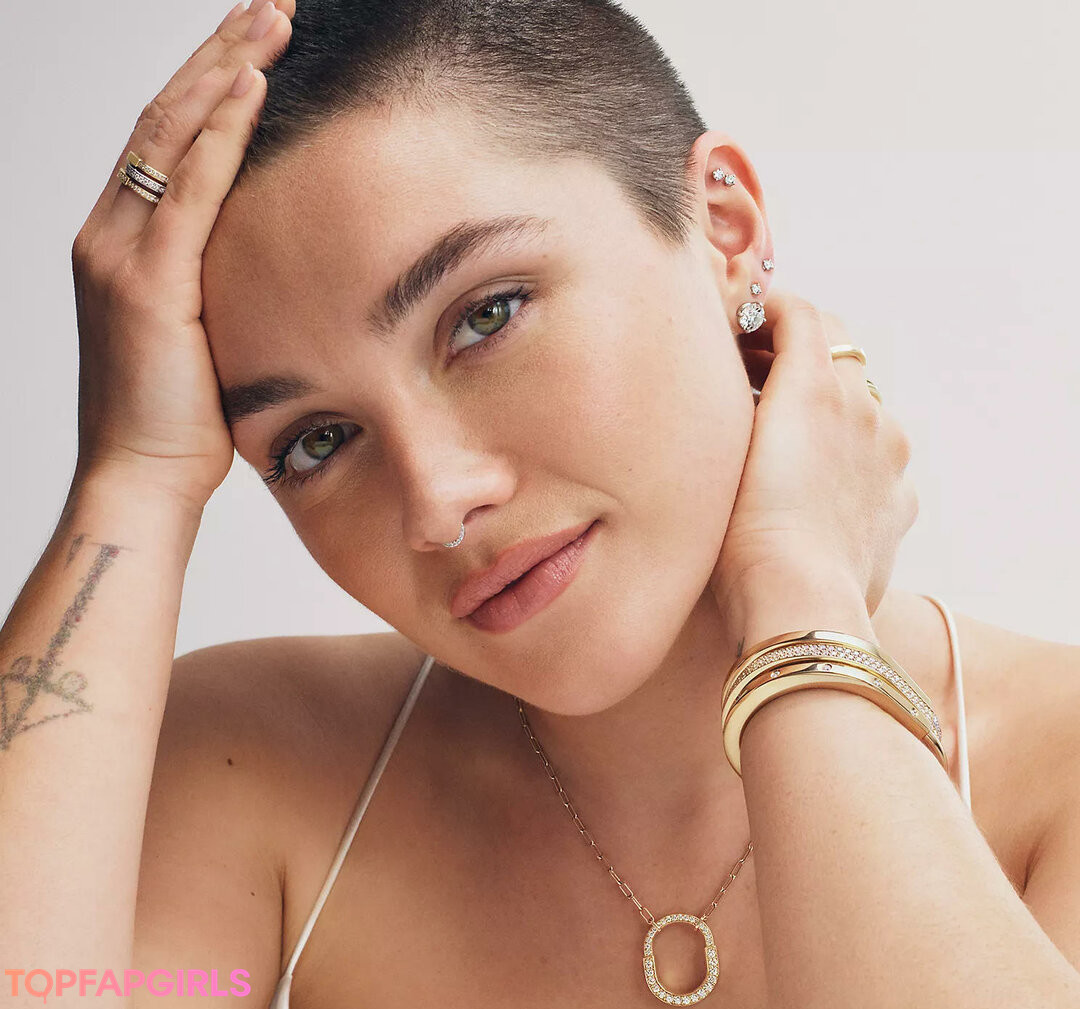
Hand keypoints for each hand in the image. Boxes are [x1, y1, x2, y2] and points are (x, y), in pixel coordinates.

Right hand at [69, 0, 294, 512]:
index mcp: (124, 244)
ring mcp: (120, 253)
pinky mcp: (146, 281)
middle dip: (218, 53)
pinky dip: (218, 132)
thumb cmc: (179, 419)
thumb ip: (219, 284)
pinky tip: (250, 85)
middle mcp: (110, 233)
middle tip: (270, 6)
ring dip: (223, 69)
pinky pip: (188, 189)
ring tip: (270, 19)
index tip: (255, 44)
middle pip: (164, 118)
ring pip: (171, 135)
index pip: (167, 142)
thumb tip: (273, 259)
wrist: (141, 477)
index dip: (208, 85)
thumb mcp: (205, 334)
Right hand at [709, 289, 918, 623]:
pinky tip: (816, 482)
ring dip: (826, 401)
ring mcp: (891, 456)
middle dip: (795, 349)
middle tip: (751, 367)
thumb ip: (728, 392)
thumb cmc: (739, 533)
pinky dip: (850, 451)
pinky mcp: (899, 500)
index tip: (741, 318)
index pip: (802, 314)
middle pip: (838, 350)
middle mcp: (865, 409)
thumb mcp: (718, 448)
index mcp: (818, 386)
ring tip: (782, 431)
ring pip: (862, 403)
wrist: (796, 604)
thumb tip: (729, 369)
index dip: (768, 307)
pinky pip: (878, 456)